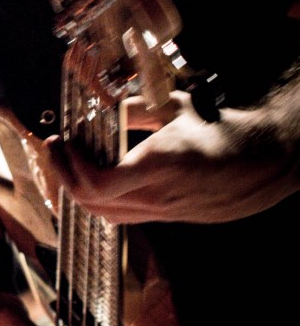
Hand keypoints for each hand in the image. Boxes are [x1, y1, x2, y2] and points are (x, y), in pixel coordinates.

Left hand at [47, 90, 299, 224]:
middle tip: (57, 151)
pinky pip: (125, 216)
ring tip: (72, 164)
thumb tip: (101, 108)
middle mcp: (160, 196)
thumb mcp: (177, 107)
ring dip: (81, 192)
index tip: (61, 142)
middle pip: (92, 205)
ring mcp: (165, 213)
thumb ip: (135, 108)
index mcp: (161, 165)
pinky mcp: (171, 219)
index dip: (68, 166)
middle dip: (64, 177)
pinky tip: (100, 178)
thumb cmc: (225, 130)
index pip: (96, 184)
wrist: (268, 161)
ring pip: (106, 215)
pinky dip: (103, 200)